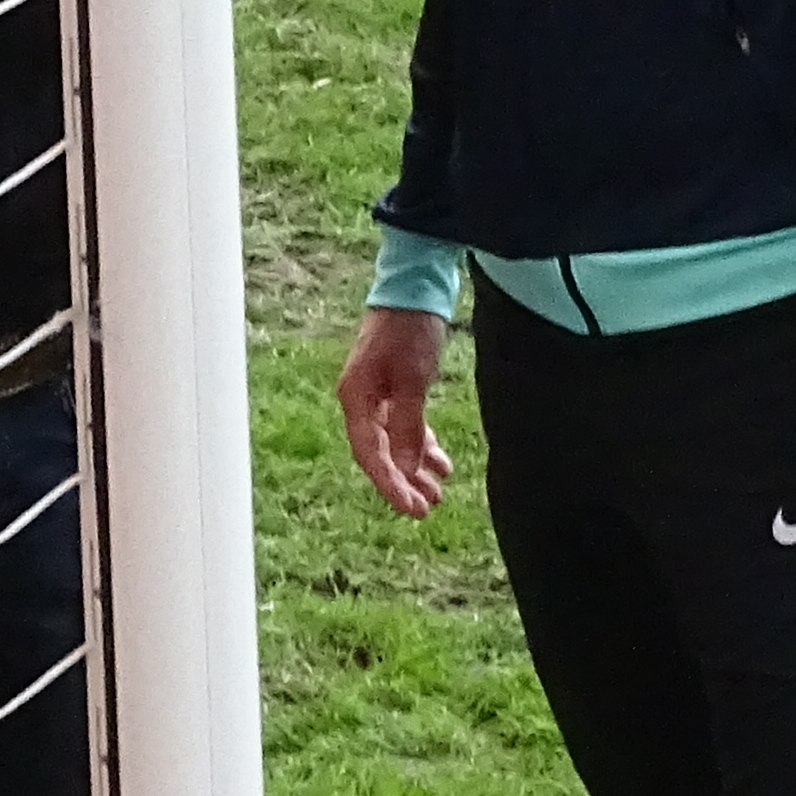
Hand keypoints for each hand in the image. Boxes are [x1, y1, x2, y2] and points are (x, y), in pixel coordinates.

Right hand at [338, 306, 452, 516]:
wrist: (416, 285)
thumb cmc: (410, 329)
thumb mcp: (412, 381)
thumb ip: (408, 426)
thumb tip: (407, 469)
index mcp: (355, 398)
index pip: (370, 455)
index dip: (390, 485)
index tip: (412, 509)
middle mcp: (361, 399)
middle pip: (380, 453)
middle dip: (404, 482)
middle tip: (428, 509)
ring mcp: (377, 392)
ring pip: (394, 441)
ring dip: (415, 467)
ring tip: (439, 492)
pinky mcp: (395, 385)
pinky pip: (405, 424)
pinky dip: (421, 443)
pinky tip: (440, 461)